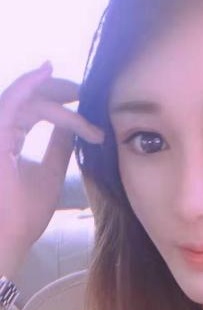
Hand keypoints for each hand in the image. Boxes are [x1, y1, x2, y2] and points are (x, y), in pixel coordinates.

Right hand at [0, 61, 103, 263]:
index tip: (88, 106)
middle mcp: (1, 130)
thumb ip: (59, 149)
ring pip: (29, 100)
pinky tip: (47, 71)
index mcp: (10, 137)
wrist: (8, 238)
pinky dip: (27, 84)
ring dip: (57, 95)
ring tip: (81, 92)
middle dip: (60, 90)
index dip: (61, 103)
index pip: (35, 108)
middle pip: (30, 96)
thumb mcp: (51, 174)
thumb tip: (75, 129)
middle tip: (88, 91)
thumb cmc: (23, 213)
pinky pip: (11, 101)